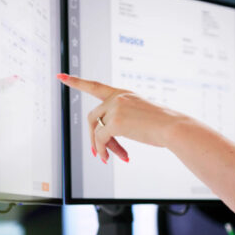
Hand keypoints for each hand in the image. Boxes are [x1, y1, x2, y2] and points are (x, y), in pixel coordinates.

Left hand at [56, 73, 186, 162]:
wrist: (174, 127)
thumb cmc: (163, 125)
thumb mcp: (141, 114)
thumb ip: (123, 118)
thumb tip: (105, 139)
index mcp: (123, 94)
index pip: (94, 86)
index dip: (75, 82)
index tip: (60, 76)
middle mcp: (117, 98)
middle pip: (93, 117)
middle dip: (94, 136)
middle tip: (99, 153)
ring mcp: (115, 108)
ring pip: (98, 130)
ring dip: (103, 147)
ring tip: (111, 158)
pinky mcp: (116, 122)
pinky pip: (100, 140)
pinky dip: (102, 150)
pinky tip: (110, 158)